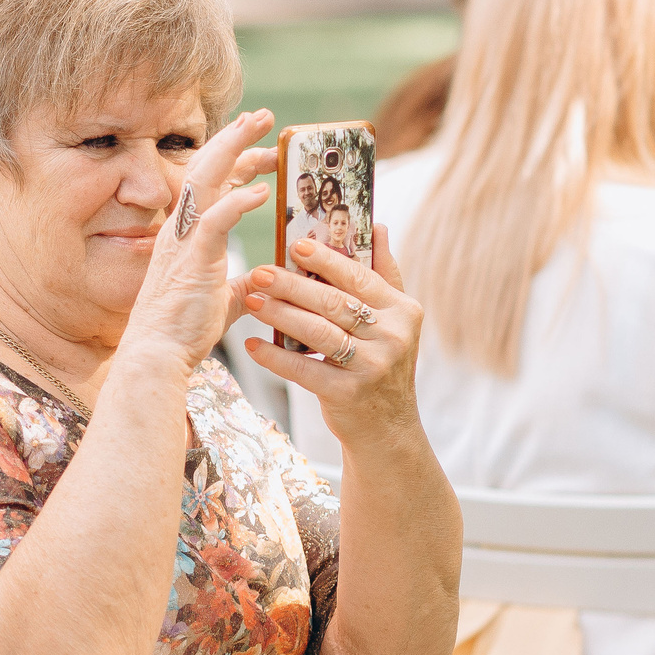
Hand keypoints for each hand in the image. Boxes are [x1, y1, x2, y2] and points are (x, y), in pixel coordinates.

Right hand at [117, 108, 275, 373]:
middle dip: (234, 138)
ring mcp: (183, 241)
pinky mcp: (192, 259)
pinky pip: (215, 220)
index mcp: (185, 235)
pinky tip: (262, 191)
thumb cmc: (182, 332)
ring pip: (205, 180)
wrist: (157, 355)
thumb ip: (240, 287)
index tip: (257, 144)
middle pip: (205, 168)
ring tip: (260, 128)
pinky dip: (238, 201)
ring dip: (233, 150)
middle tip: (261, 117)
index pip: (209, 184)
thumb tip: (260, 282)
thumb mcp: (222, 302)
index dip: (232, 159)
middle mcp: (180, 229)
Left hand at [242, 227, 426, 450]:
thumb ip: (385, 274)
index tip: (295, 245)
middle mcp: (392, 337)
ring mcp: (372, 367)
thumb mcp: (393, 321)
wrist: (387, 429)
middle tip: (260, 271)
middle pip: (334, 303)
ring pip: (317, 332)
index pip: (359, 277)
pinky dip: (276, 357)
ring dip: (279, 314)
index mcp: (403, 311)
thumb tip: (379, 226)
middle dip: (292, 285)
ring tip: (251, 300)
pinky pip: (304, 369)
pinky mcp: (348, 394)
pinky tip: (254, 345)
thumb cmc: (381, 364)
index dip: (326, 260)